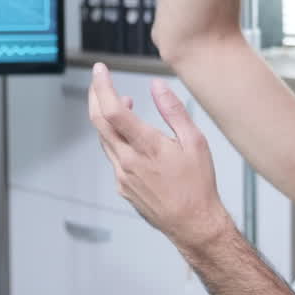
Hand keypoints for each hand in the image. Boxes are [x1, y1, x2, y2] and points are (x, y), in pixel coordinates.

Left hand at [87, 63, 229, 248]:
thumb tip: (157, 86)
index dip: (102, 86)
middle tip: (99, 80)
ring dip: (107, 118)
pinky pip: (112, 157)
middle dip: (95, 96)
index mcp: (147, 147)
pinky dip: (115, 139)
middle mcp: (128, 162)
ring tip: (122, 103)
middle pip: (98, 122)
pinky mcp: (123, 187)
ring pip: (104, 139)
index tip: (100, 70)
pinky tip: (129, 136)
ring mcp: (122, 176)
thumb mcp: (194, 142)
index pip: (113, 110)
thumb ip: (173, 110)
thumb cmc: (198, 186)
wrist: (193, 224)